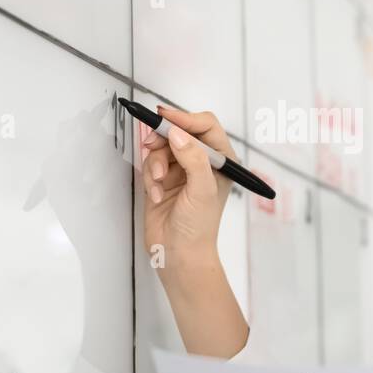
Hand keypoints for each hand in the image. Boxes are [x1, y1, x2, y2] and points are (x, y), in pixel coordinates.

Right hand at [140, 106, 236, 267]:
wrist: (178, 255)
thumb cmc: (199, 228)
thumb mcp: (201, 190)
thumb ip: (192, 159)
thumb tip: (178, 134)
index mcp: (221, 161)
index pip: (205, 126)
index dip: (185, 118)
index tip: (165, 117)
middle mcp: (202, 162)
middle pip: (180, 133)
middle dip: (164, 139)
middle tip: (151, 143)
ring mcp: (181, 171)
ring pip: (162, 148)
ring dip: (155, 163)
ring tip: (157, 182)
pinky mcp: (162, 181)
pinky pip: (150, 165)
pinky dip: (150, 178)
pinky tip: (155, 195)